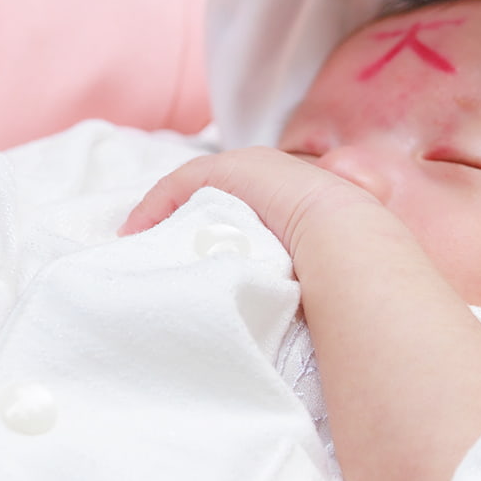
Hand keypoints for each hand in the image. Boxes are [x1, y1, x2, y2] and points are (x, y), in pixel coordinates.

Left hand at [121, 148, 386, 252]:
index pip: (244, 203)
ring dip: (165, 213)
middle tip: (156, 248)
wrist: (344, 237)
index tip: (189, 253)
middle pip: (214, 192)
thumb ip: (300, 272)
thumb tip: (286, 313)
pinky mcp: (227, 167)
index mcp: (295, 195)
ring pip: (195, 187)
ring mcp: (249, 166)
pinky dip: (155, 205)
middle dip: (183, 218)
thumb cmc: (343, 261)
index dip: (212, 225)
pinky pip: (179, 184)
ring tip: (142, 242)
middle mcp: (270, 173)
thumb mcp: (321, 265)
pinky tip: (135, 230)